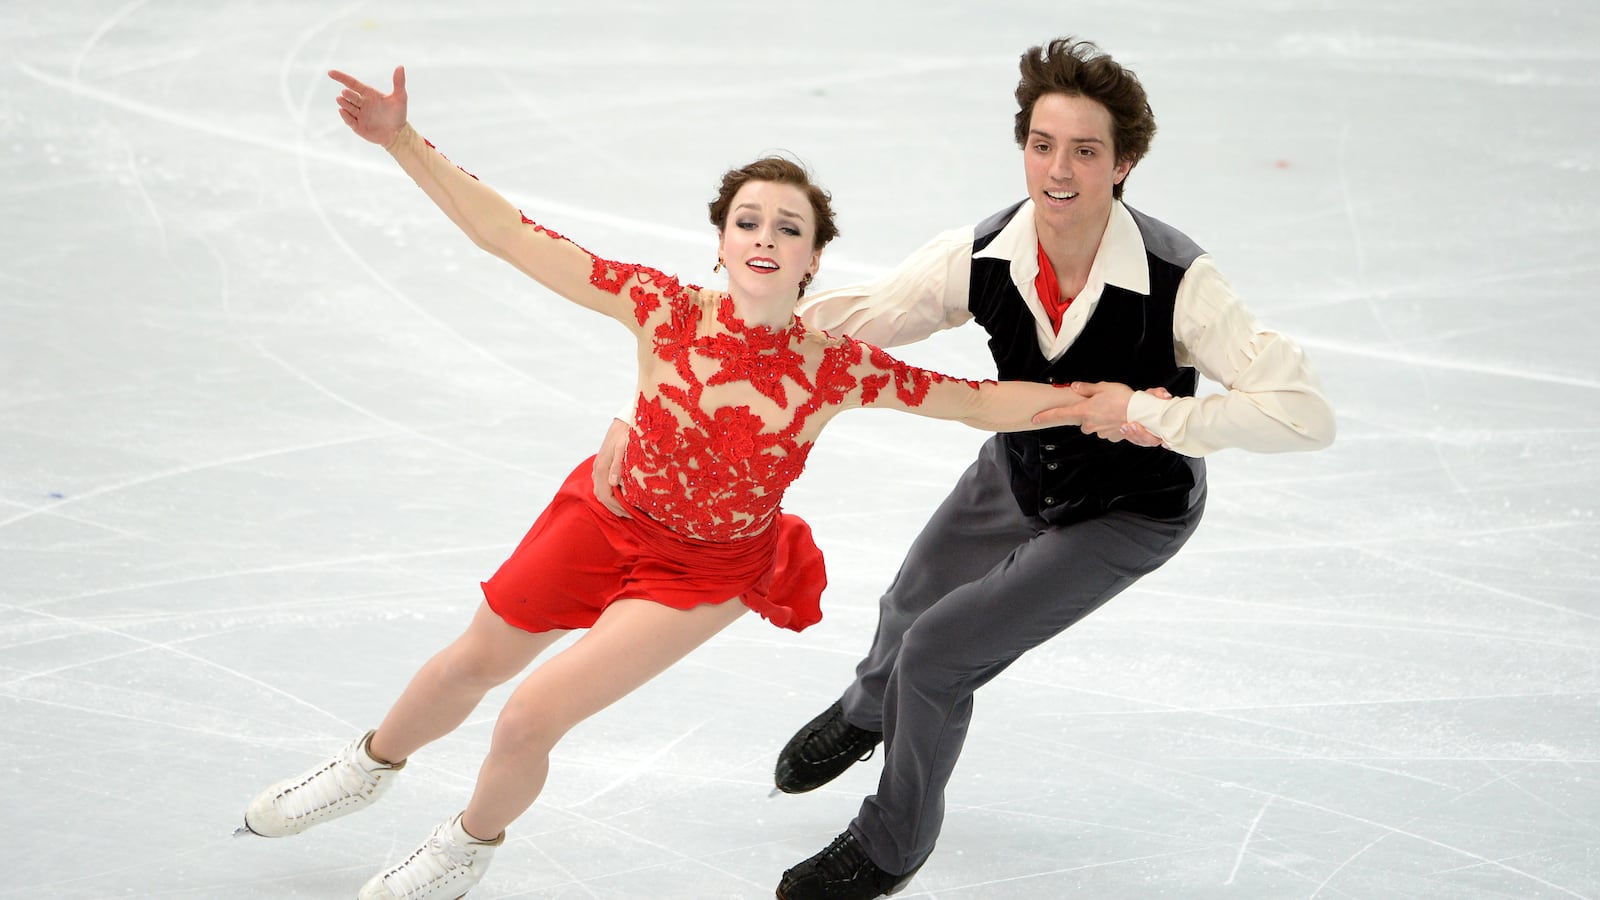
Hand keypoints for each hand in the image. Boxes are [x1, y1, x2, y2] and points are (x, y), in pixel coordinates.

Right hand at [328, 66, 407, 146]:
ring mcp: (358, 115)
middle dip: (348, 95)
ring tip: (341, 99)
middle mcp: (361, 103)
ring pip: (348, 107)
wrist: (398, 134)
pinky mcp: (357, 126)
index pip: (352, 83)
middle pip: (350, 96)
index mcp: (368, 94)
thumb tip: (400, 66)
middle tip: (345, 93)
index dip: (341, 77)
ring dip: (344, 103)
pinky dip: (345, 116)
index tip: (330, 72)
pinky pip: (349, 121)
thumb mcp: (400, 98)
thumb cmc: (399, 114)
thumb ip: (399, 82)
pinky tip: (342, 110)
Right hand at [591, 418, 631, 517]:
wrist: (623, 423)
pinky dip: (610, 495)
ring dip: (612, 503)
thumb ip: (618, 465)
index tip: (631, 513)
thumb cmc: (626, 435)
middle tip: (630, 515)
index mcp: (602, 468)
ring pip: (600, 492)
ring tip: (626, 509)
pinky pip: (602, 486)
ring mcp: (598, 469)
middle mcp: (597, 470)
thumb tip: (613, 483)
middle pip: (601, 497)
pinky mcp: (602, 466)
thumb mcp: (623, 448)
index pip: (606, 495)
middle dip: (615, 508)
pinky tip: (621, 497)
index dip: (618, 507)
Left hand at [1031, 382, 1170, 446]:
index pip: (1059, 414)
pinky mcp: (1111, 437)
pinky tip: (1119, 418)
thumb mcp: (1103, 387)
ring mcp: (1100, 432)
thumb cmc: (1123, 399)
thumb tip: (1074, 387)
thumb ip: (1086, 388)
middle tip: (1101, 404)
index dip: (1045, 417)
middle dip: (1088, 413)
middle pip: (1082, 420)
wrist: (1141, 413)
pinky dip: (1111, 424)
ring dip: (1101, 419)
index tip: (1035, 419)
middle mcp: (1089, 424)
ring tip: (1113, 409)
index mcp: (1084, 410)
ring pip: (1095, 425)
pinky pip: (1107, 430)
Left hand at [1119, 387, 1169, 447]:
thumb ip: (1159, 393)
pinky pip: (1133, 440)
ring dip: (1133, 435)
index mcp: (1165, 426)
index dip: (1169, 444)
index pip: (1170, 439)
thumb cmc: (1147, 401)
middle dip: (1142, 435)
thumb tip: (1166, 396)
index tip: (1164, 443)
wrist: (1133, 405)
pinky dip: (1127, 435)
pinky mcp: (1137, 438)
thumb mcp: (1152, 394)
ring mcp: (1146, 438)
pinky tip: (1123, 428)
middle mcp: (1157, 434)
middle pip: (1152, 441)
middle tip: (1134, 424)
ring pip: (1141, 442)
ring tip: (1126, 425)